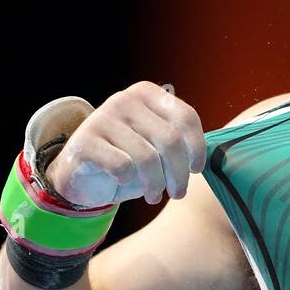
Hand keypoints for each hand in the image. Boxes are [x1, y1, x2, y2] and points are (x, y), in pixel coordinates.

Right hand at [45, 81, 206, 206]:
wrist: (81, 175)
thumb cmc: (128, 160)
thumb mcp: (157, 147)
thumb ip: (179, 143)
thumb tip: (207, 156)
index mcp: (147, 93)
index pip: (186, 117)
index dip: (197, 148)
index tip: (195, 170)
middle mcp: (124, 99)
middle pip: (170, 140)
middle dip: (179, 173)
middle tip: (178, 193)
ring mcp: (102, 117)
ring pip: (147, 157)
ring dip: (156, 184)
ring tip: (155, 196)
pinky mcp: (85, 141)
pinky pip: (122, 166)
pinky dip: (129, 182)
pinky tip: (125, 184)